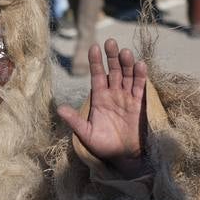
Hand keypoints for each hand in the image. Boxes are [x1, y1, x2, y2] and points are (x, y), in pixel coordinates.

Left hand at [57, 38, 149, 174]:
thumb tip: (59, 108)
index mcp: (99, 97)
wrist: (123, 157)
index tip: (93, 47)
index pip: (97, 75)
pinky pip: (140, 87)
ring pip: (127, 75)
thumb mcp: (86, 134)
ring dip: (126, 64)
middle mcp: (113, 93)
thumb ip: (74, 120)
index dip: (95, 62)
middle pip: (113, 70)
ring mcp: (127, 97)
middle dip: (112, 57)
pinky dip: (141, 76)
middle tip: (110, 42)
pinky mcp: (139, 103)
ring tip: (125, 52)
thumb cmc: (103, 145)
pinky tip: (140, 65)